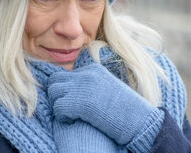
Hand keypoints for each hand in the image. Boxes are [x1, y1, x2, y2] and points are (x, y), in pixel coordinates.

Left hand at [48, 63, 163, 149]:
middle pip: (55, 80)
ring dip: (57, 104)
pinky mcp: (80, 103)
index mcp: (93, 69)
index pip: (65, 74)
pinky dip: (61, 116)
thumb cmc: (125, 108)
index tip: (72, 102)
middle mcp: (86, 75)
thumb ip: (93, 84)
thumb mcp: (109, 87)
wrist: (137, 118)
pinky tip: (72, 120)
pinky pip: (57, 107)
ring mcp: (82, 87)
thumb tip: (78, 91)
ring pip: (53, 92)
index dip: (65, 90)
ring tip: (69, 115)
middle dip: (57, 95)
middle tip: (66, 108)